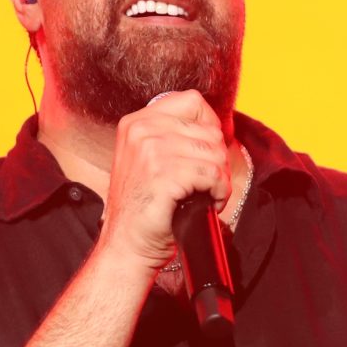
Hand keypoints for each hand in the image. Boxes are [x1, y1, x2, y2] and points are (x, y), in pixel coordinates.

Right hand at [97, 91, 230, 274]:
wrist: (126, 245)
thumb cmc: (143, 207)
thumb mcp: (147, 160)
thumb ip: (171, 137)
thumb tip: (214, 128)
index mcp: (136, 122)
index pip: (192, 101)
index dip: (210, 126)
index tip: (207, 152)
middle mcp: (141, 131)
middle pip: (209, 130)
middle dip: (217, 159)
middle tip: (208, 183)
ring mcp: (151, 151)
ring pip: (214, 152)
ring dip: (220, 178)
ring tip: (207, 195)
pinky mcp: (164, 175)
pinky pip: (212, 174)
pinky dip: (218, 192)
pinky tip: (207, 203)